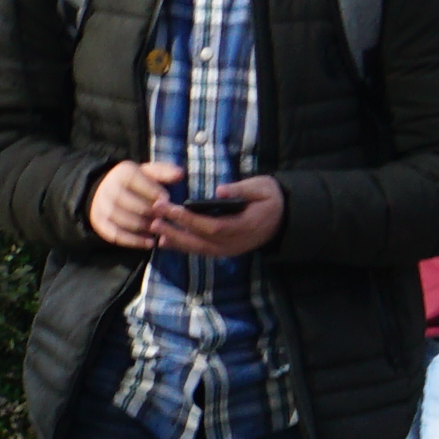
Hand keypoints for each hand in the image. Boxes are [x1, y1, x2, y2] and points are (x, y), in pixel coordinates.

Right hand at [85, 160, 183, 252]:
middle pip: (130, 203)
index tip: (167, 200)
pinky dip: (133, 241)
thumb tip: (180, 174)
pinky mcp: (99, 223)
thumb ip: (164, 172)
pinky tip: (149, 243)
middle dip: (149, 212)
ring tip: (158, 229)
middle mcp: (108, 189)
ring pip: (123, 220)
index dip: (153, 192)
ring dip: (143, 227)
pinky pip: (115, 235)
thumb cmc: (136, 182)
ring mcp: (101, 207)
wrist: (106, 190)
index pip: (137, 181)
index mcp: (122, 173)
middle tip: (163, 217)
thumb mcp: (149, 172)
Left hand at [166, 177, 283, 260]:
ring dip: (175, 240)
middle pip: (200, 241)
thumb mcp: (263, 187)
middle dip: (175, 231)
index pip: (213, 226)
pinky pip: (200, 250)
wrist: (284, 218)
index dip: (190, 219)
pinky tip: (165, 240)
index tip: (170, 208)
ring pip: (198, 249)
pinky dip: (182, 246)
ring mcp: (230, 250)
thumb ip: (242, 189)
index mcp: (245, 227)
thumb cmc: (272, 199)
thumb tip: (219, 190)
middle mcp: (235, 243)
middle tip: (154, 219)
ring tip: (155, 229)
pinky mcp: (224, 251)